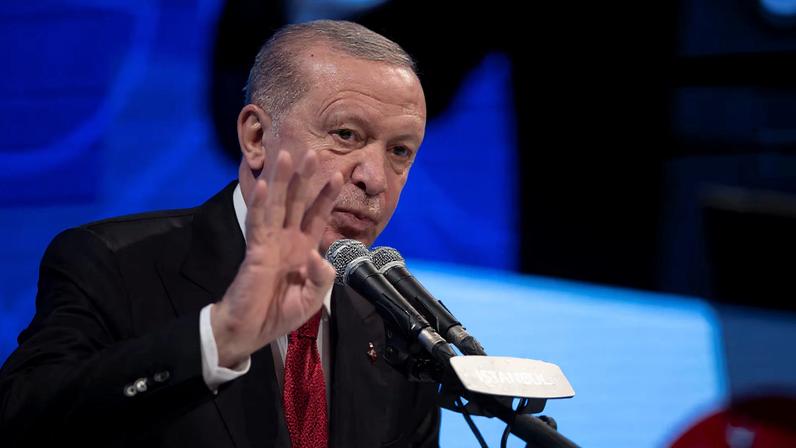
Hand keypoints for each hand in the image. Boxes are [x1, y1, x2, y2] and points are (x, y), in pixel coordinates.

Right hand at [211, 149, 342, 366]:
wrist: (251, 330)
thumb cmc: (279, 313)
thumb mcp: (313, 299)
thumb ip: (322, 278)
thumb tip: (317, 255)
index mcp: (303, 248)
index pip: (317, 216)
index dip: (327, 196)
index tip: (339, 174)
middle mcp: (287, 240)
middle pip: (298, 202)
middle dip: (305, 177)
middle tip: (313, 152)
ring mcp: (270, 242)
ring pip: (277, 204)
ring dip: (281, 180)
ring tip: (286, 156)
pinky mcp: (255, 251)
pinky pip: (258, 223)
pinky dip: (261, 203)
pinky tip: (264, 184)